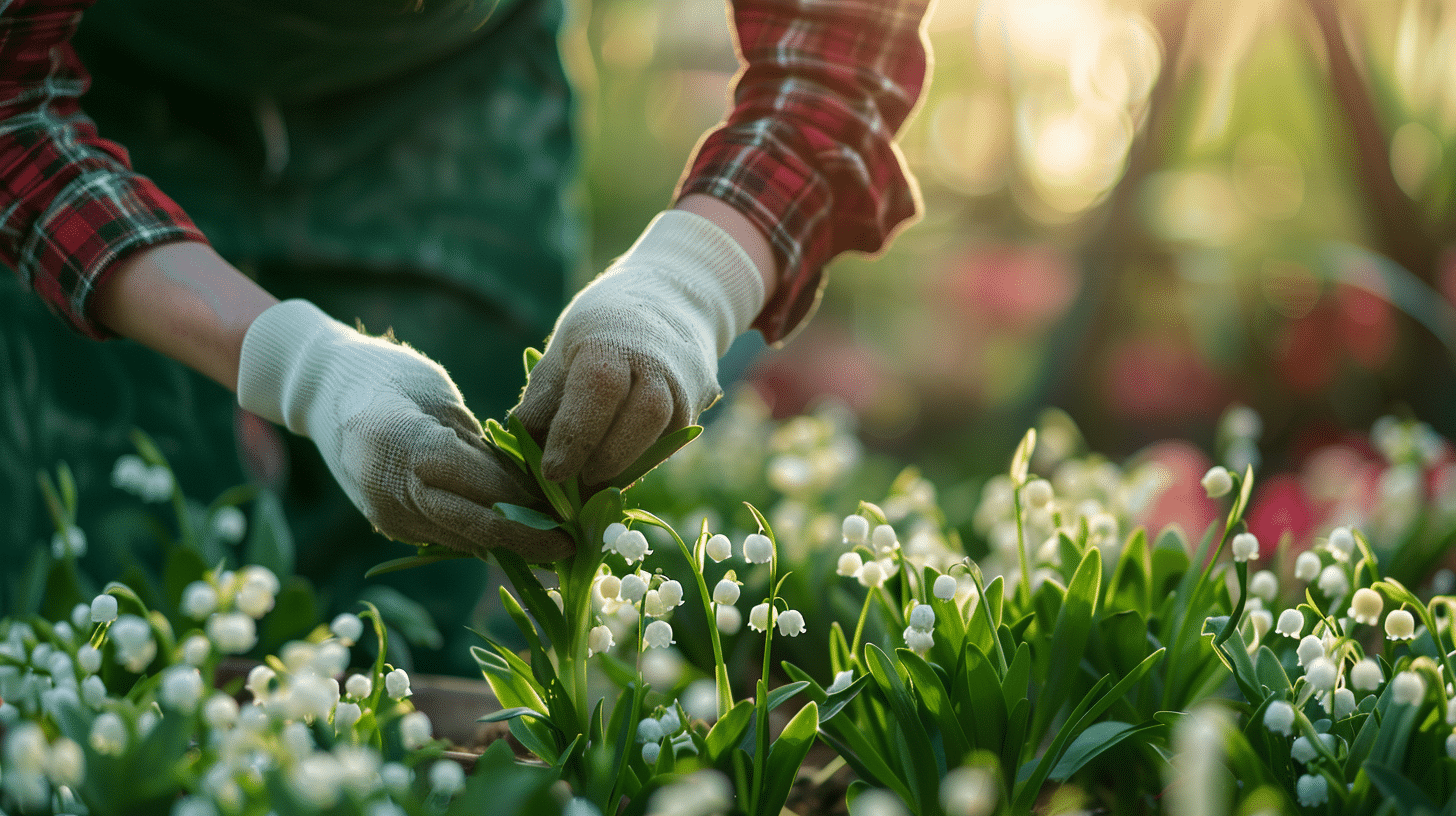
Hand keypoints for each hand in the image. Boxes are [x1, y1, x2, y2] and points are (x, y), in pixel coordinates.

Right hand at [238, 300, 571, 562]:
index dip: (535, 504)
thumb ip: (482, 445)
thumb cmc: (390, 376)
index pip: (487, 487)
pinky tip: (513, 535)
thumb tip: (535, 486)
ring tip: (553, 544)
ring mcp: (385, 512)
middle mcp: (393, 487)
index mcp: (410, 445)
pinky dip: (480, 537)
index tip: (575, 511)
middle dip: (529, 540)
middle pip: (477, 527)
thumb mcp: (442, 398)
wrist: (321, 390)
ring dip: (509, 546)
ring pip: (463, 539)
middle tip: (573, 544)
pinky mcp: (385, 524)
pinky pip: (444, 536)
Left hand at [515, 210, 766, 483]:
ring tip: (594, 482)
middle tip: (576, 483)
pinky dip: (643, 459)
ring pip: (669, 429)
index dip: (576, 435)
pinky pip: (672, 439)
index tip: (552, 471)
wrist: (664, 303)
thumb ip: (544, 403)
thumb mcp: (561, 354)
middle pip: (646, 411)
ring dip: (631, 462)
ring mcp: (684, 381)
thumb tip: (525, 453)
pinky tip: (616, 469)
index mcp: (612, 340)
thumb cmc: (597, 335)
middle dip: (609, 455)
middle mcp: (657, 358)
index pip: (599, 388)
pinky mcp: (696, 405)